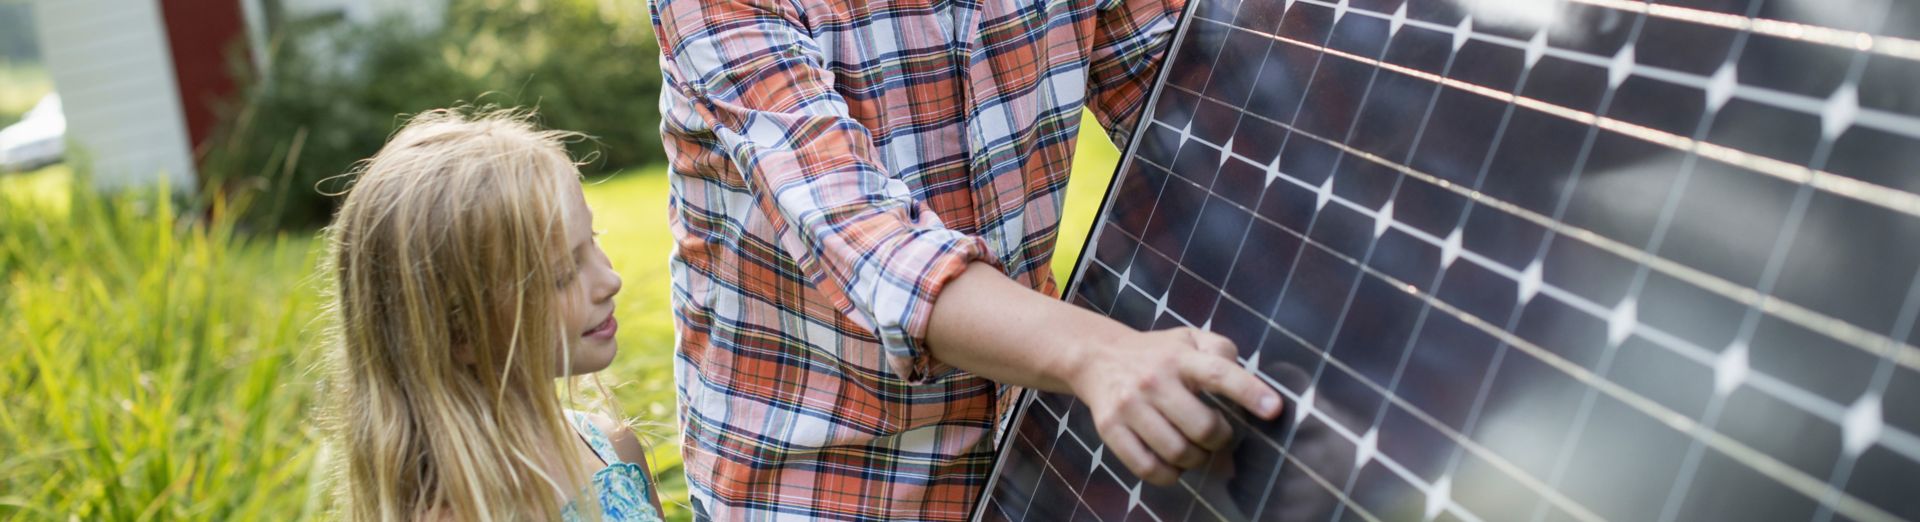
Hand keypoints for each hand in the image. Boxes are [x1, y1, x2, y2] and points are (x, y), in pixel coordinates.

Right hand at [1065, 327, 1283, 485]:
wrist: (1098, 357)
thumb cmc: (1158, 353)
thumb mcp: (1189, 338)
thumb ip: (1221, 351)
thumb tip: (1248, 383)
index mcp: (1180, 357)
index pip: (1218, 374)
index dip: (1249, 392)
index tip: (1274, 410)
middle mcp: (1154, 380)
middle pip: (1202, 427)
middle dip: (1220, 439)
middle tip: (1218, 436)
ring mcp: (1129, 406)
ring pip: (1178, 452)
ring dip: (1196, 459)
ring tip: (1195, 450)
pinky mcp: (1110, 429)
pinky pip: (1147, 468)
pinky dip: (1168, 474)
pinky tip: (1172, 464)